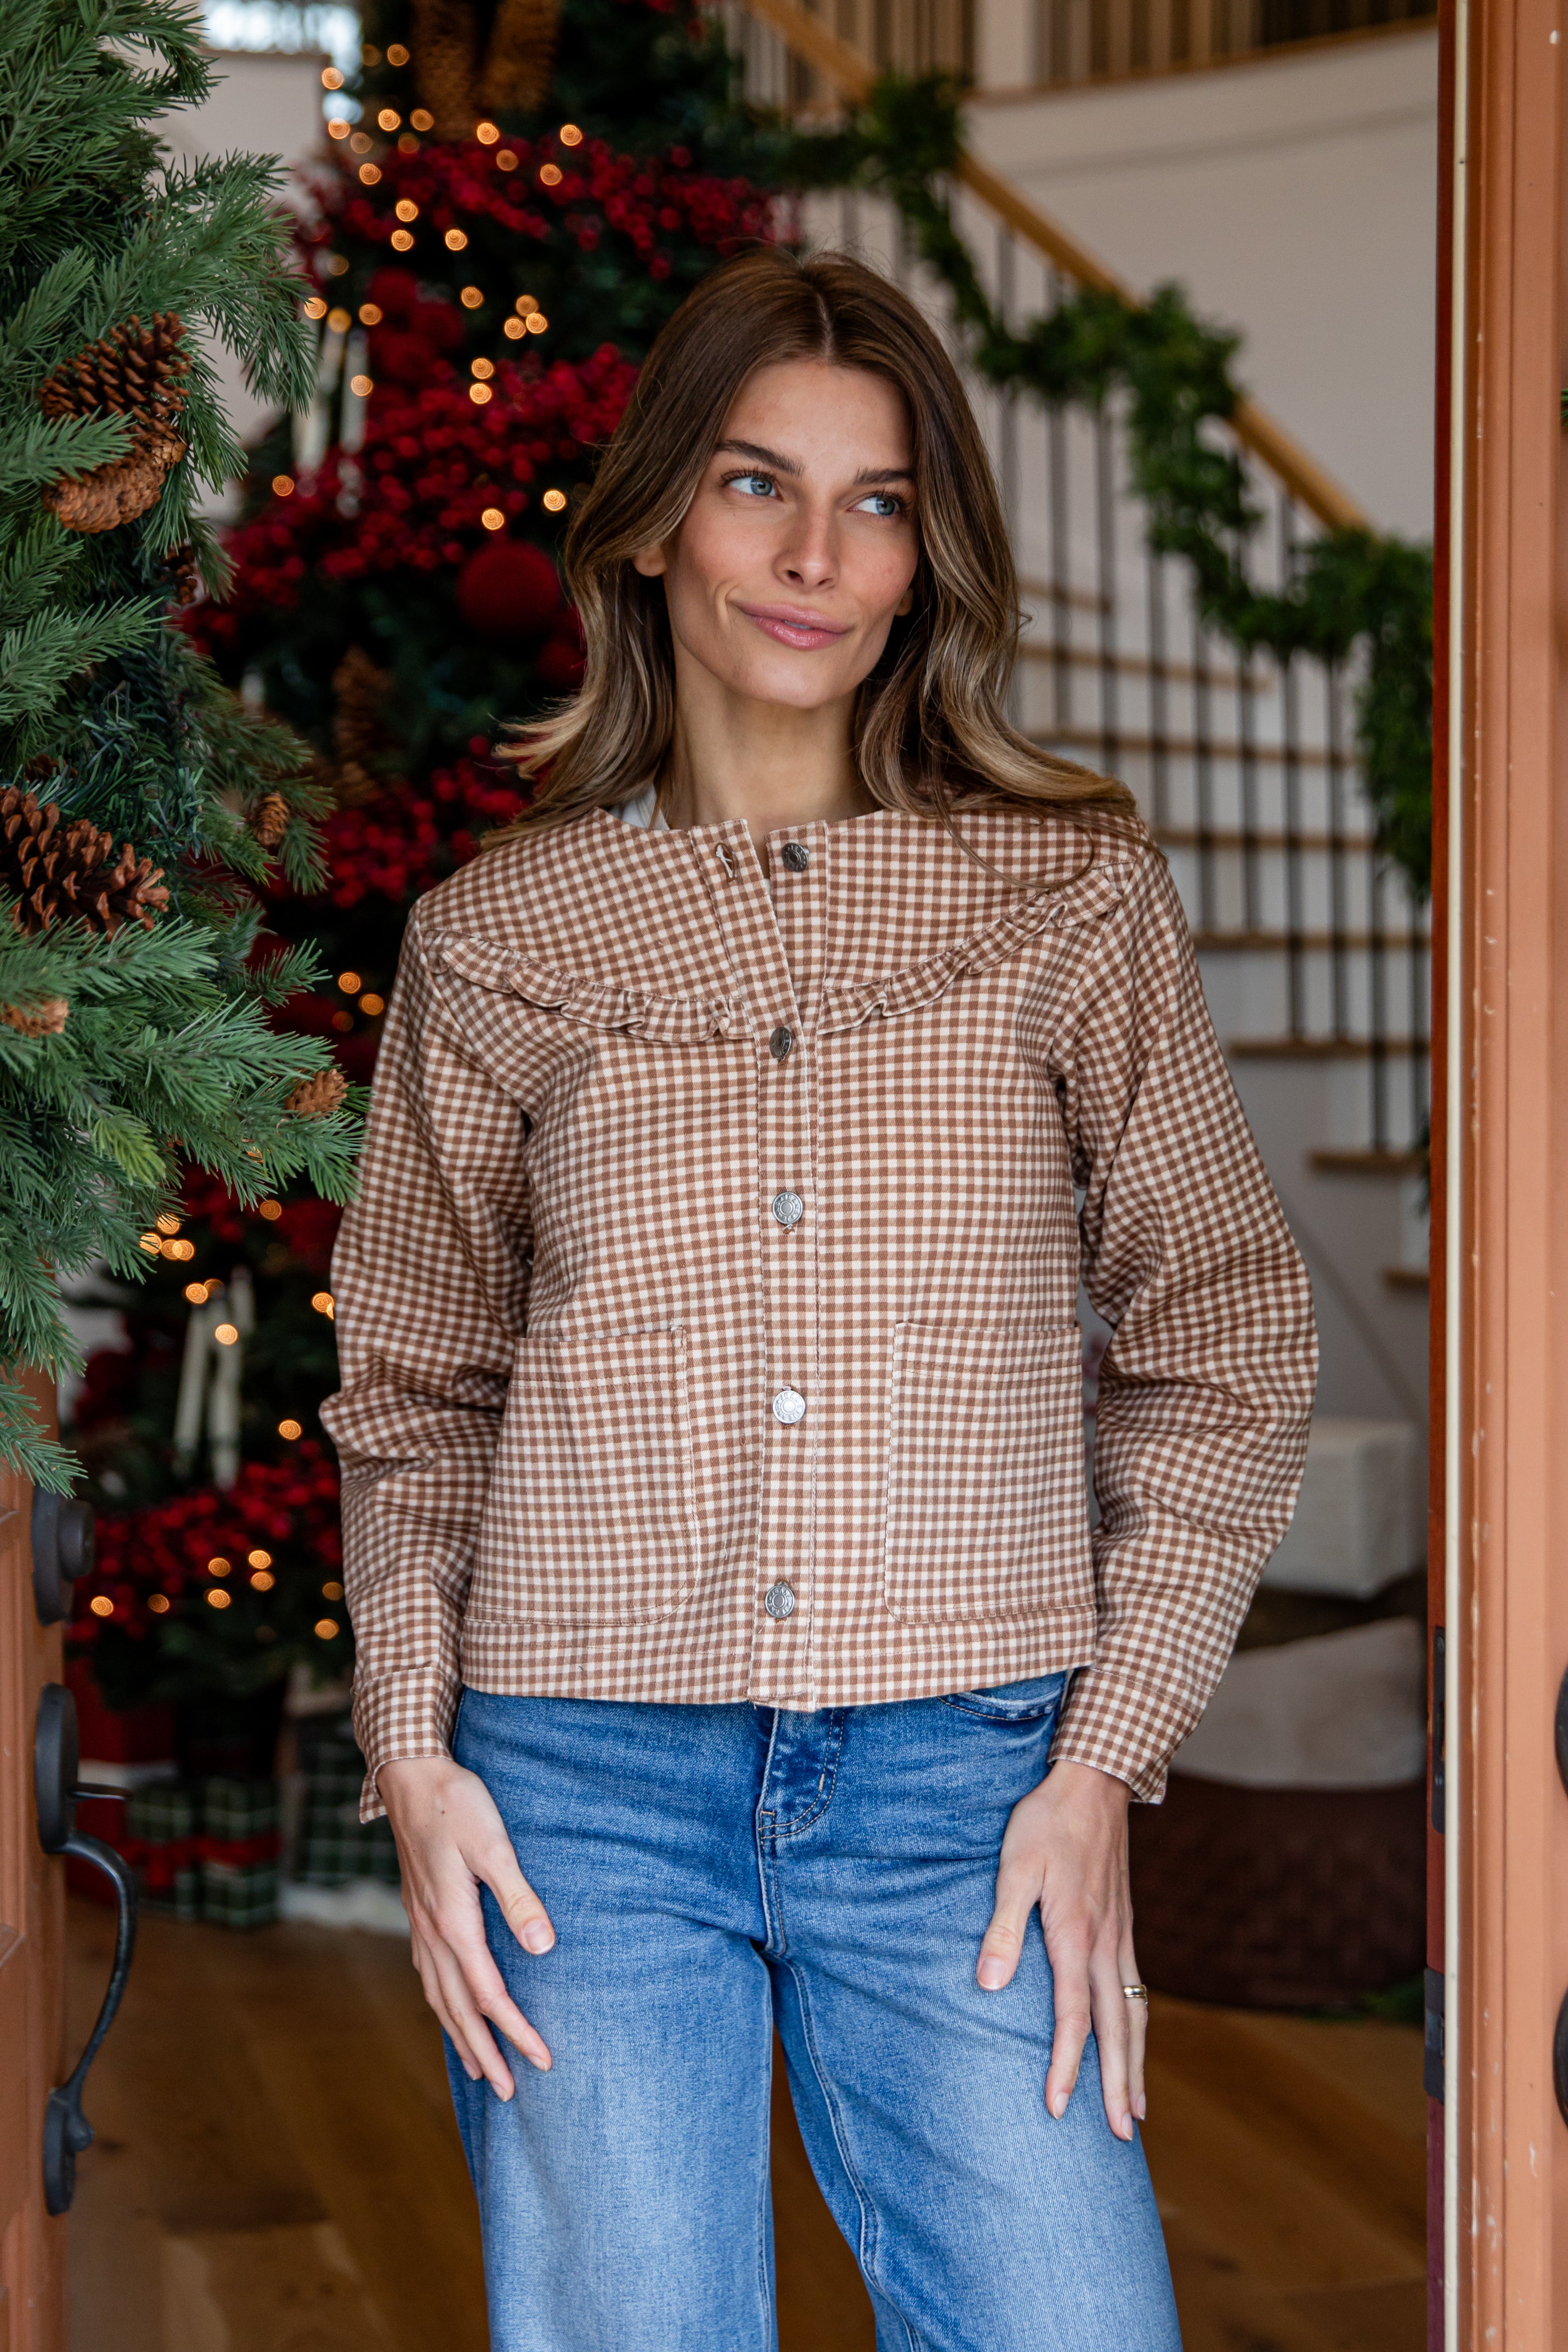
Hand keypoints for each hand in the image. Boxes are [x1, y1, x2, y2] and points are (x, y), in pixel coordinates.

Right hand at [379, 1754, 555, 2097]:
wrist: (409, 1775)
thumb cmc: (456, 1804)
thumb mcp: (494, 1845)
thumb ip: (518, 1897)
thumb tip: (543, 1949)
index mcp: (453, 1923)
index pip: (490, 1995)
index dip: (517, 2032)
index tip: (543, 2060)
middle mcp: (432, 1933)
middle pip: (460, 2009)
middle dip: (486, 2053)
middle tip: (510, 2092)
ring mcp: (420, 1924)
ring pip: (440, 1997)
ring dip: (461, 2036)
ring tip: (479, 2069)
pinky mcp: (418, 1911)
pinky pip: (429, 1975)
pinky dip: (443, 2004)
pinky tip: (450, 2008)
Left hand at [976, 1759, 1144, 2140]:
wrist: (1094, 1781)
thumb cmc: (1046, 1822)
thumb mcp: (1013, 1867)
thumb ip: (1003, 1928)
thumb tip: (988, 1986)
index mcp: (1077, 1935)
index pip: (1072, 2017)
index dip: (1065, 2065)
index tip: (1058, 2109)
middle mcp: (1107, 1943)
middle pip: (1116, 2028)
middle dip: (1118, 2084)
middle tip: (1121, 2135)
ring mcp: (1122, 1934)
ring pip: (1134, 2013)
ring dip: (1136, 2063)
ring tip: (1138, 2109)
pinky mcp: (1125, 1924)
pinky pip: (1137, 1988)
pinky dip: (1139, 2027)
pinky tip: (1133, 2040)